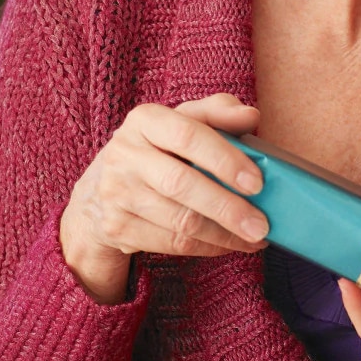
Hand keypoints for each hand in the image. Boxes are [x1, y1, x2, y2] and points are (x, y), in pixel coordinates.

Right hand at [59, 94, 270, 303]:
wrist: (99, 192)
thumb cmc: (158, 149)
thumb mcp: (181, 122)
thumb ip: (217, 113)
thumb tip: (250, 116)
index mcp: (144, 120)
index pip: (187, 135)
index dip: (224, 159)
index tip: (256, 182)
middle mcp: (124, 154)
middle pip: (182, 184)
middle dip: (227, 208)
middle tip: (261, 224)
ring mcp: (116, 193)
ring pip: (179, 221)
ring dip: (224, 234)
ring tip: (255, 237)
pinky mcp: (117, 228)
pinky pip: (171, 243)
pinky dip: (208, 247)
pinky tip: (229, 244)